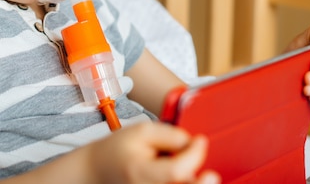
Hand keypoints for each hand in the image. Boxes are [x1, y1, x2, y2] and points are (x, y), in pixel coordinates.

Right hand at [89, 122, 219, 183]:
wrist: (99, 169)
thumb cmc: (119, 150)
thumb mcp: (142, 131)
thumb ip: (170, 135)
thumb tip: (194, 144)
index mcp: (140, 172)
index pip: (176, 170)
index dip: (194, 154)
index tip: (200, 141)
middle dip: (202, 183)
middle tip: (210, 174)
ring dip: (194, 183)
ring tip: (197, 177)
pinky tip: (189, 180)